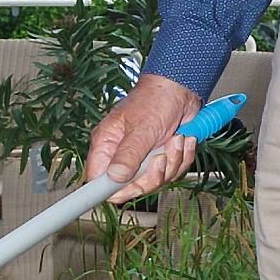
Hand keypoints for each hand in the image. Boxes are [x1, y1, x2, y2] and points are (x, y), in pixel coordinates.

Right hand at [84, 70, 203, 204]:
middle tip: (161, 156)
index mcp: (107, 145)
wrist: (181, 88)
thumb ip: (128, 155)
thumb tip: (114, 178)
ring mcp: (143, 158)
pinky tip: (182, 140)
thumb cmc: (155, 99)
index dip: (109, 190)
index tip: (125, 190)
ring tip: (175, 139)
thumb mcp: (142, 129)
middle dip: (153, 174)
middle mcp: (122, 154)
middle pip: (131, 186)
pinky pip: (172, 172)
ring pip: (156, 180)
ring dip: (172, 162)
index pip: (98, 179)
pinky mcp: (161, 157)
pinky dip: (182, 157)